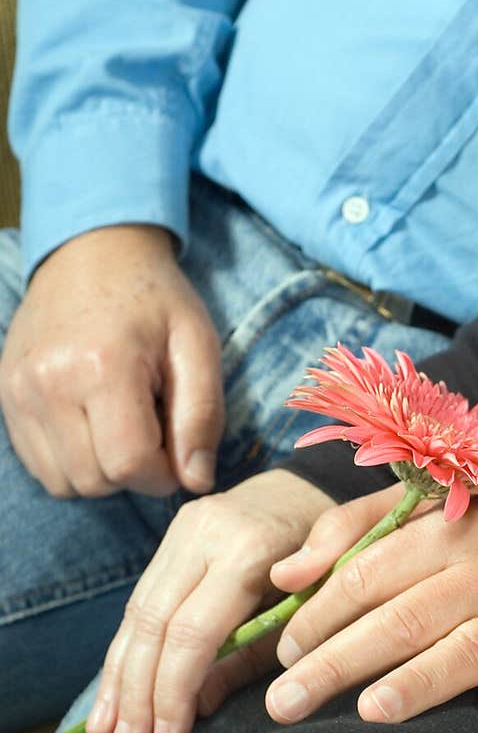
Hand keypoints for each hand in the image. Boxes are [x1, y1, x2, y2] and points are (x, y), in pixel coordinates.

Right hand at [0, 224, 223, 497]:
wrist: (92, 250)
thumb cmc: (155, 298)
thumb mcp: (197, 345)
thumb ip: (202, 415)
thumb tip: (197, 482)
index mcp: (103, 367)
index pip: (129, 465)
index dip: (162, 476)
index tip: (177, 454)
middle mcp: (50, 383)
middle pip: (95, 480)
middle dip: (133, 474)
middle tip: (152, 434)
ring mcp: (19, 391)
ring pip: (63, 482)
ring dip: (100, 473)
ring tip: (122, 428)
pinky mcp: (6, 395)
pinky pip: (38, 464)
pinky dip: (70, 462)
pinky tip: (93, 426)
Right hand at [86, 469, 334, 732]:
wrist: (314, 491)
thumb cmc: (325, 562)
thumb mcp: (308, 610)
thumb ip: (254, 654)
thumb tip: (199, 706)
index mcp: (248, 550)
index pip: (193, 630)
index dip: (175, 689)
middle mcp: (206, 534)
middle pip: (154, 622)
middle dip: (138, 691)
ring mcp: (184, 530)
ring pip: (137, 611)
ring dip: (119, 677)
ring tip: (108, 732)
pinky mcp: (173, 534)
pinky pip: (140, 599)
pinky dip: (125, 650)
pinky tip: (112, 692)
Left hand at [263, 482, 477, 731]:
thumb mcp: (420, 507)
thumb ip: (348, 531)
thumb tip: (285, 578)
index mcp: (443, 528)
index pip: (366, 575)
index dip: (319, 616)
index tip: (284, 654)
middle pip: (402, 619)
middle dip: (338, 662)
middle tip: (286, 704)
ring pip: (466, 649)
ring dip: (420, 681)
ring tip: (370, 712)